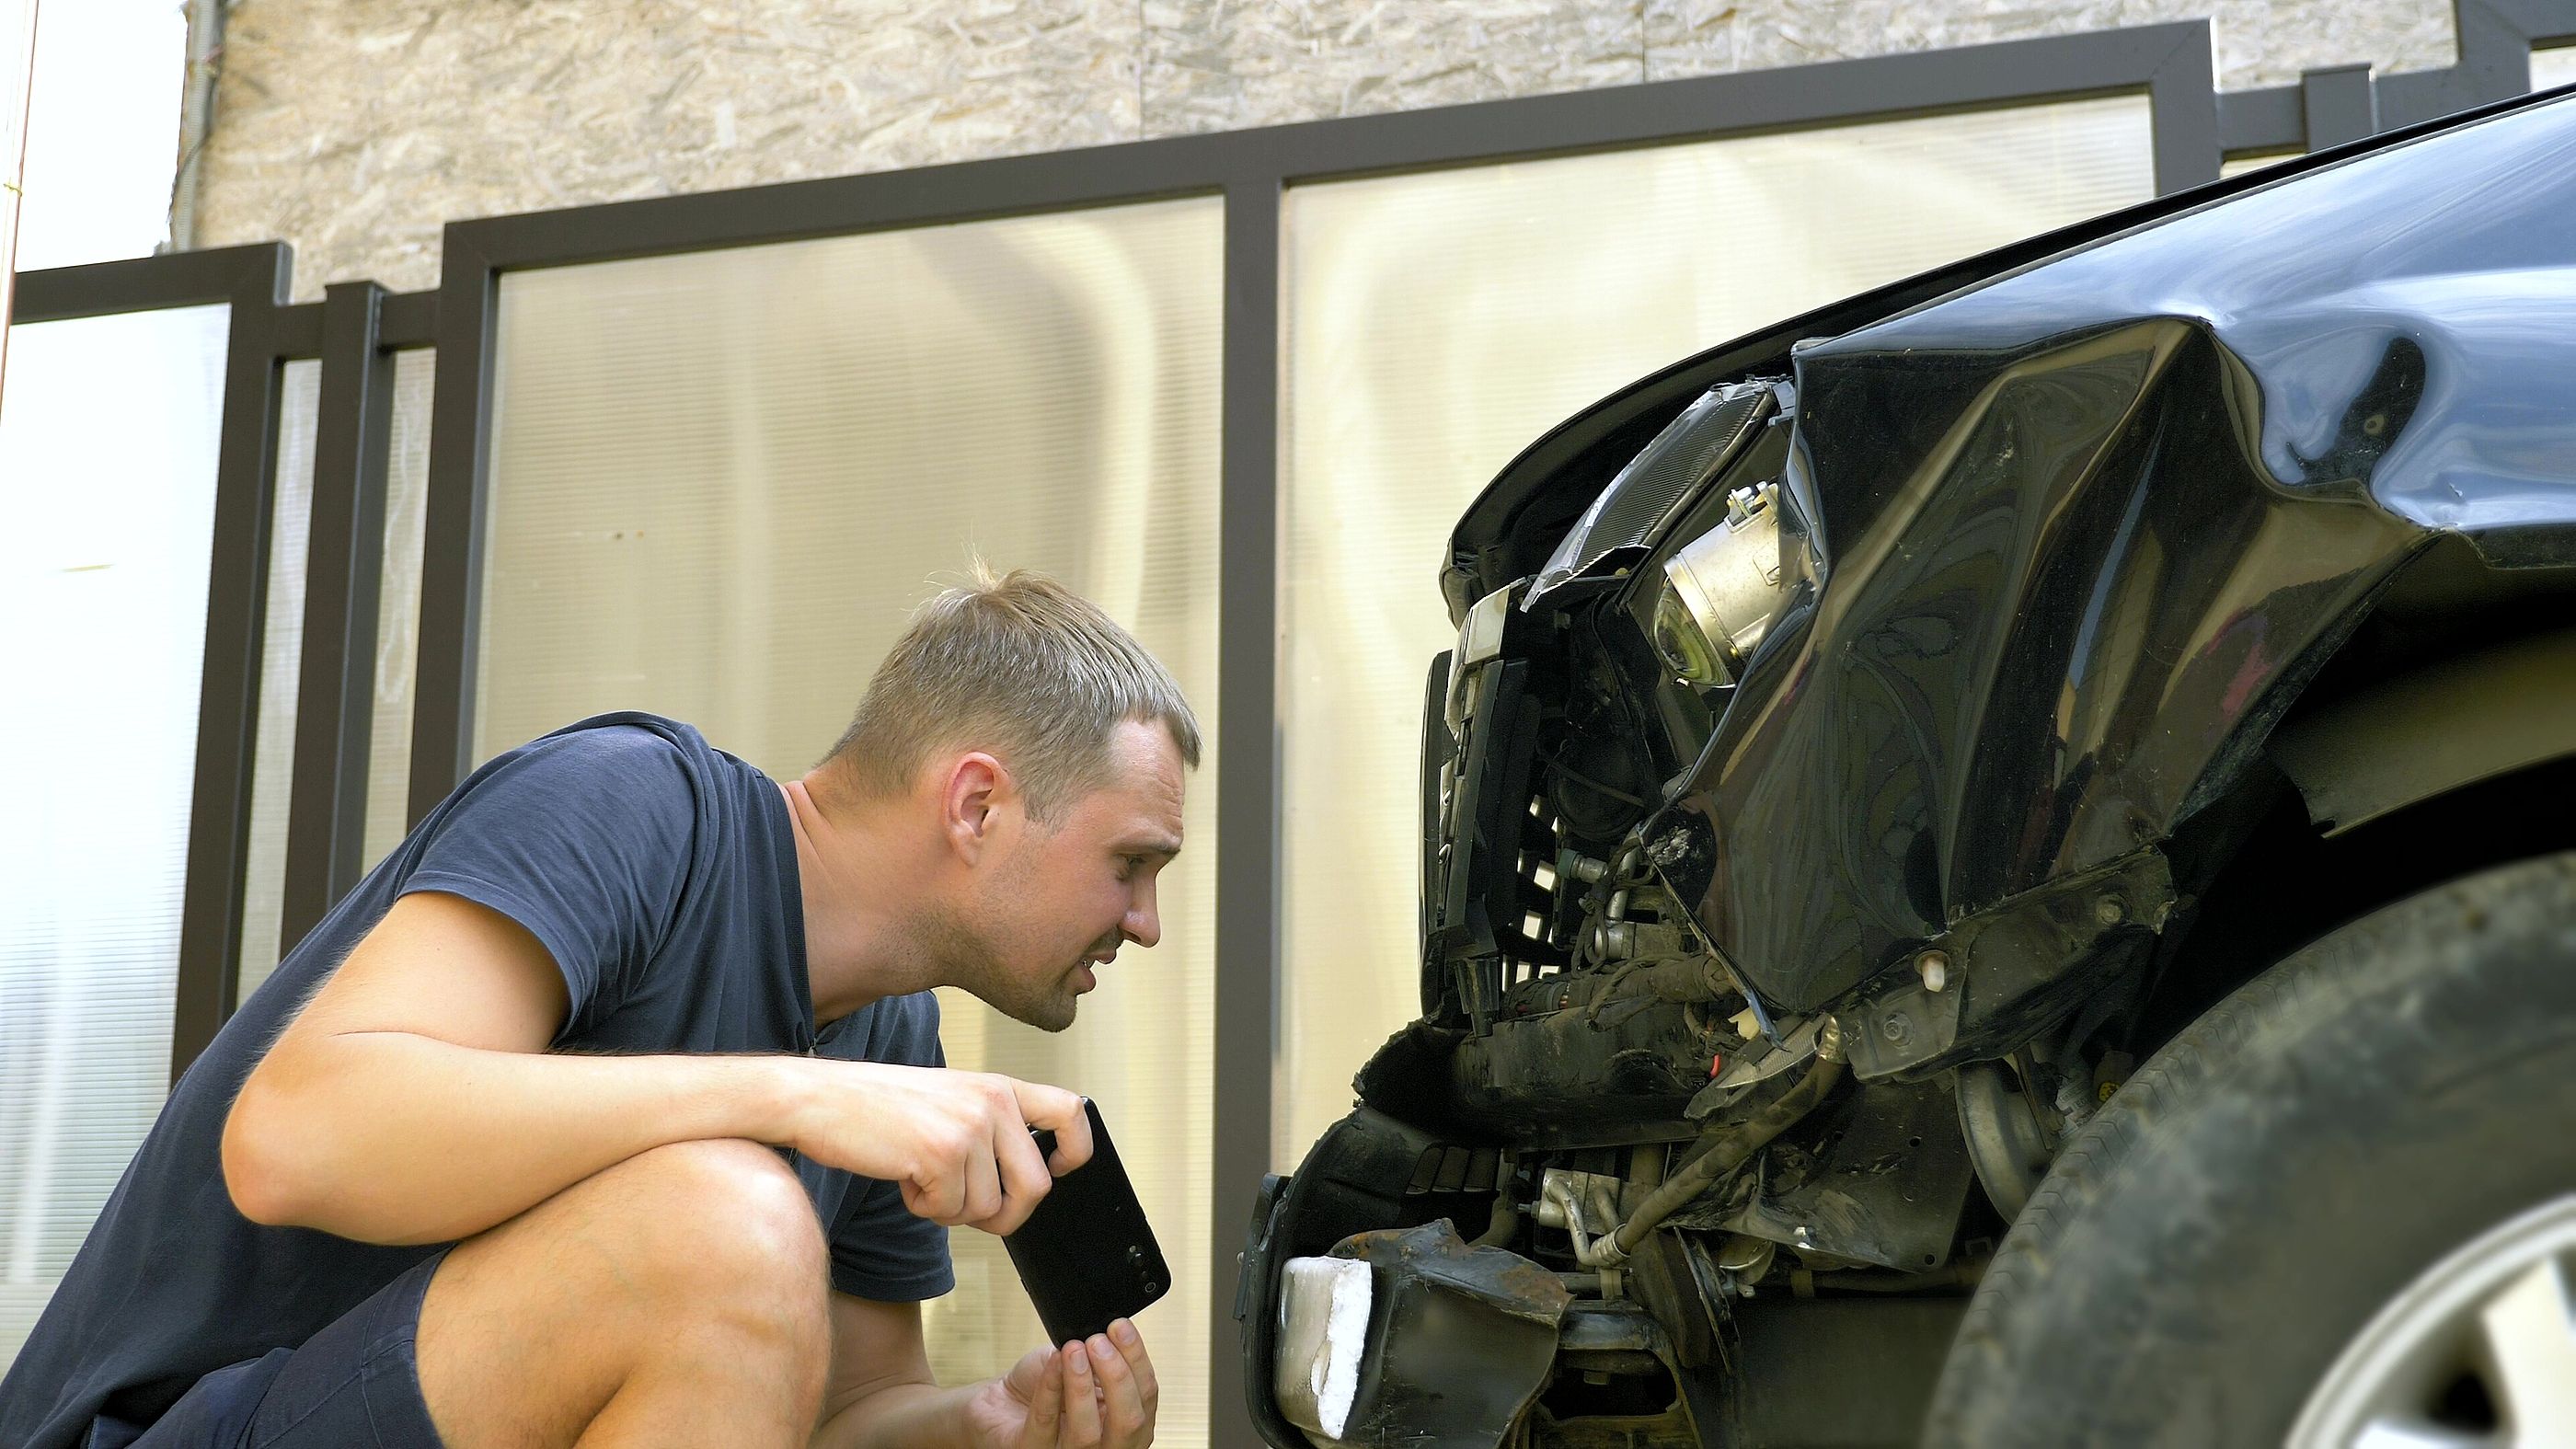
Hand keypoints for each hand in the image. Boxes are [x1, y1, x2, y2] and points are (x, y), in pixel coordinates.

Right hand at [783, 1060, 1092, 1233]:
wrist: (817, 1099)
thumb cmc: (877, 1106)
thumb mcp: (949, 1098)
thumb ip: (989, 1127)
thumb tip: (1022, 1184)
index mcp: (999, 1086)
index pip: (1071, 1112)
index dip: (1074, 1151)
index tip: (1053, 1169)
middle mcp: (993, 1101)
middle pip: (1036, 1187)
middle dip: (1005, 1214)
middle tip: (966, 1206)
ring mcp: (970, 1127)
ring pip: (988, 1208)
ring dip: (951, 1209)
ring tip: (920, 1175)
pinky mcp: (942, 1154)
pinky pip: (949, 1212)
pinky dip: (924, 1208)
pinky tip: (903, 1176)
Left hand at [961, 1320, 1158, 1447]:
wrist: (1000, 1400)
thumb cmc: (1045, 1385)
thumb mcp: (1080, 1363)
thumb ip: (1100, 1356)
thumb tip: (1113, 1336)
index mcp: (1121, 1420)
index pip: (1146, 1397)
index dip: (1137, 1360)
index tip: (1120, 1327)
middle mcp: (1102, 1444)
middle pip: (1129, 1423)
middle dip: (1119, 1378)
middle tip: (1098, 1342)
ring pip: (1088, 1433)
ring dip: (1082, 1386)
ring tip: (1074, 1350)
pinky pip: (1045, 1423)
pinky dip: (1051, 1387)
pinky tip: (1053, 1361)